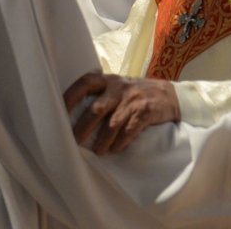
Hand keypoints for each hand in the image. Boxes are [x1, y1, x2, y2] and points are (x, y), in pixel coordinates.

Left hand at [64, 71, 178, 153]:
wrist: (170, 95)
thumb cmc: (136, 93)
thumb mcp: (118, 86)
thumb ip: (100, 93)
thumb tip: (74, 114)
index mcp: (108, 80)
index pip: (85, 83)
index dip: (70, 96)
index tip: (59, 111)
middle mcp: (119, 88)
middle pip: (96, 109)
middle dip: (83, 128)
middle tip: (75, 142)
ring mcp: (133, 100)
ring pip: (112, 124)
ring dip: (102, 141)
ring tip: (98, 151)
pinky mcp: (145, 112)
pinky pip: (129, 131)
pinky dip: (120, 143)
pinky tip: (116, 149)